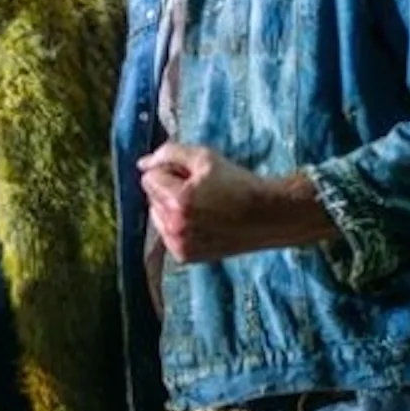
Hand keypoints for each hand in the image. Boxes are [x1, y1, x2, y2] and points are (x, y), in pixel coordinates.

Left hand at [138, 143, 335, 262]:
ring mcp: (180, 245)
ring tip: (203, 205)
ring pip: (157, 215)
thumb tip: (142, 163)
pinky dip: (179, 225)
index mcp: (178, 201)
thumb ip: (168, 154)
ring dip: (171, 207)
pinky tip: (203, 221)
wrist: (268, 215)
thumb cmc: (238, 182)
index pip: (149, 177)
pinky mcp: (186, 257)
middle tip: (202, 190)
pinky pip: (168, 233)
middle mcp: (176, 227)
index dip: (170, 170)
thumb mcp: (204, 157)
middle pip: (151, 197)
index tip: (195, 175)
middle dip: (169, 188)